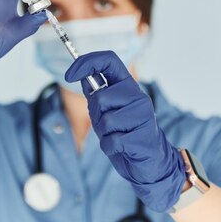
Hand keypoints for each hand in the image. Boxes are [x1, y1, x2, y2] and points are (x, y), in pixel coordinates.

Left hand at [65, 51, 185, 211]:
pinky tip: (122, 148)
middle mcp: (138, 96)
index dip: (86, 62)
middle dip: (96, 115)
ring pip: (106, 121)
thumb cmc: (127, 133)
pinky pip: (111, 141)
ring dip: (104, 134)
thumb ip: (98, 93)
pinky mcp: (142, 137)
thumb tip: (82, 75)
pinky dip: (110, 148)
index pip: (109, 61)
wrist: (150, 161)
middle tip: (108, 125)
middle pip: (100, 97)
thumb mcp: (109, 110)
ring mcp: (143, 116)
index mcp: (128, 85)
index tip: (69, 75)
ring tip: (118, 136)